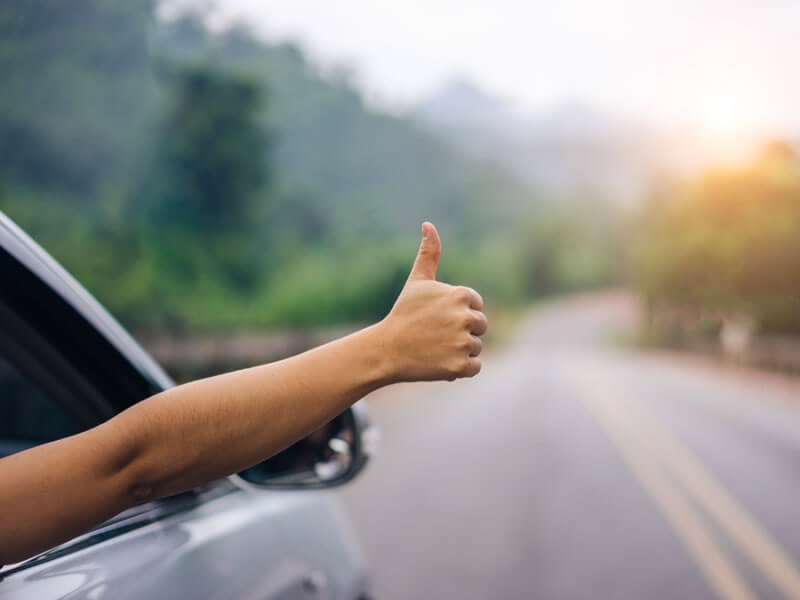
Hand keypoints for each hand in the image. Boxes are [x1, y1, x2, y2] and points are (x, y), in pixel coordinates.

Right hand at [379, 222, 487, 381]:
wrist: (386, 349)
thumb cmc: (403, 313)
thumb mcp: (417, 281)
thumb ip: (429, 253)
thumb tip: (428, 224)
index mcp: (461, 295)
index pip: (476, 306)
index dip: (457, 312)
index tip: (437, 316)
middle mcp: (465, 318)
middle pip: (480, 327)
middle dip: (461, 331)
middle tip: (435, 334)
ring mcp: (462, 343)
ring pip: (476, 348)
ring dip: (459, 350)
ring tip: (435, 347)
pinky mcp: (459, 366)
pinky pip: (474, 368)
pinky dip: (459, 368)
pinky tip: (439, 361)